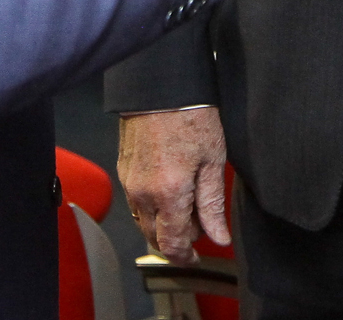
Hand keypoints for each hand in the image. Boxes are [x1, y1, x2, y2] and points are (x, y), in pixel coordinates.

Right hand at [118, 106, 228, 262]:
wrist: (161, 85)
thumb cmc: (191, 116)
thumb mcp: (213, 161)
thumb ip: (212, 204)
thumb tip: (219, 238)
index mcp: (168, 195)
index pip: (172, 244)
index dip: (186, 257)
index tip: (197, 256)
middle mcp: (142, 194)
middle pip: (154, 238)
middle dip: (176, 241)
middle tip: (199, 228)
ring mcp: (129, 182)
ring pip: (143, 221)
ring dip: (162, 225)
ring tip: (187, 207)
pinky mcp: (123, 169)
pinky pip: (135, 202)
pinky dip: (151, 207)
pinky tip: (169, 191)